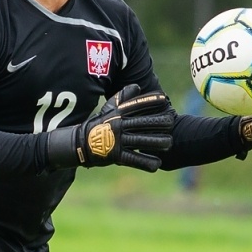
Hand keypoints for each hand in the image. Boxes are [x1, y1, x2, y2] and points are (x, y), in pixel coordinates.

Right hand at [45, 85, 174, 171]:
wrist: (79, 143)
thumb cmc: (98, 125)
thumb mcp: (109, 109)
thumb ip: (123, 97)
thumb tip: (137, 86)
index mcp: (118, 114)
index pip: (136, 105)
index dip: (151, 101)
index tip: (164, 99)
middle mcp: (119, 126)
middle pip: (143, 123)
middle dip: (159, 122)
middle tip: (172, 122)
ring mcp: (118, 141)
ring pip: (141, 141)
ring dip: (156, 142)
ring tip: (169, 143)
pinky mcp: (116, 156)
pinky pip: (133, 159)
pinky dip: (145, 162)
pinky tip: (156, 164)